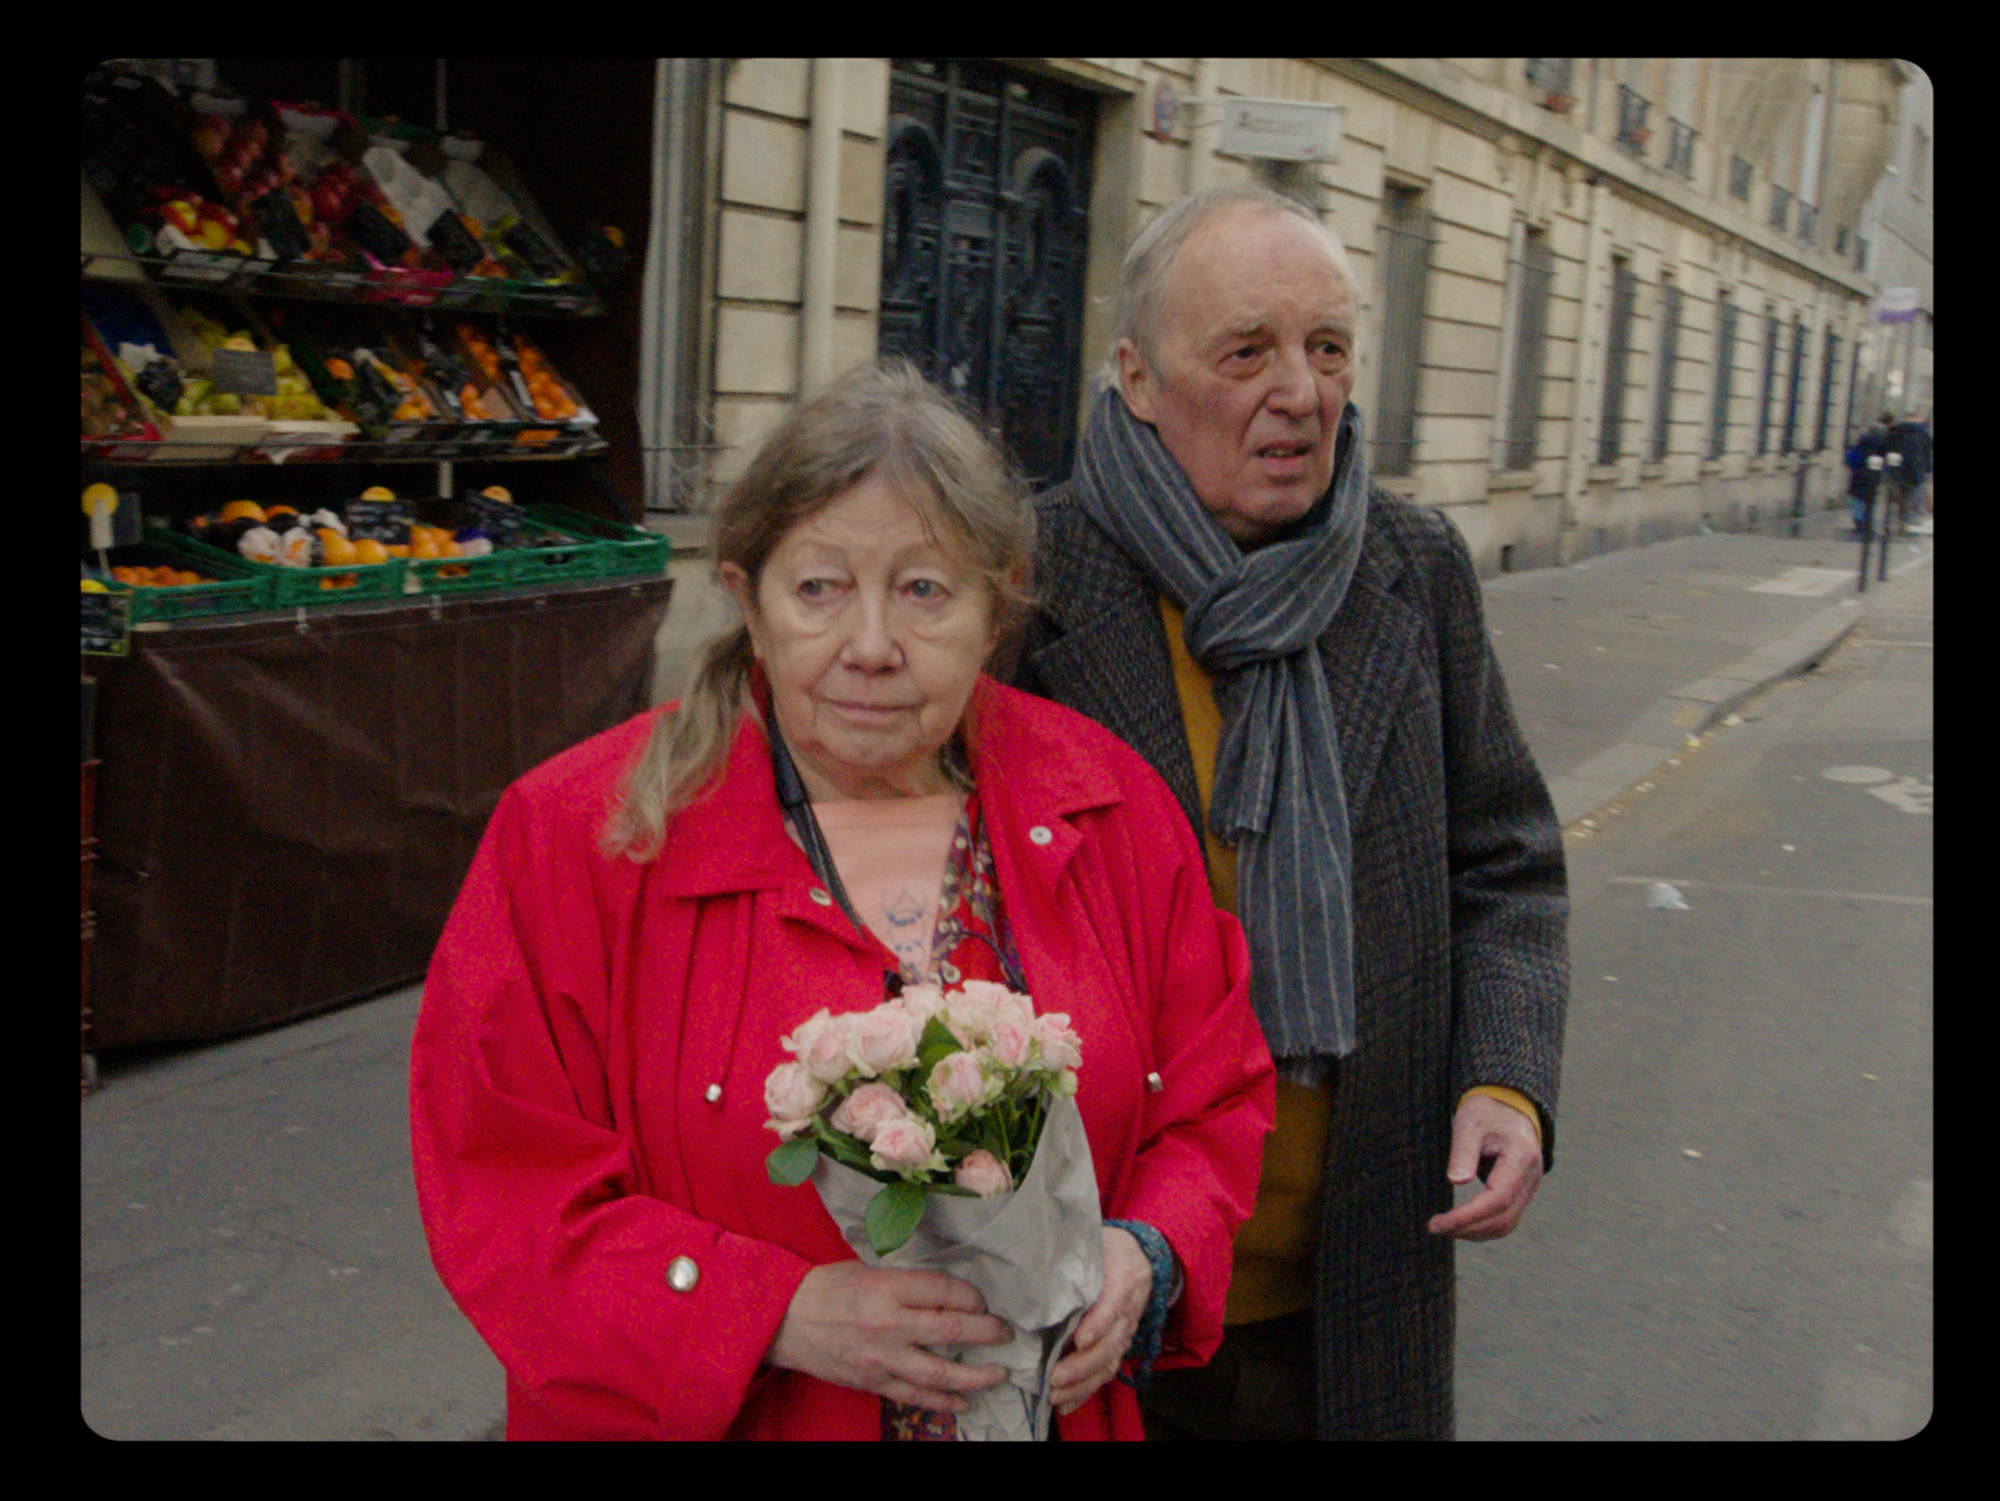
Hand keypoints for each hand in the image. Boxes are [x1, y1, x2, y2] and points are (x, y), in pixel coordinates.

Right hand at [766, 1263, 1011, 1412]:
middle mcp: (888, 1324)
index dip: (971, 1296)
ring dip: (975, 1376)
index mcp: (886, 1288)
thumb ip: (906, 1283)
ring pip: (939, 1372)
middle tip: (1005, 1333)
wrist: (784, 1320)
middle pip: (950, 1329)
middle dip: (986, 1332)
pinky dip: (942, 1401)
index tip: (982, 1301)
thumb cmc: (826, 1288)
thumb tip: (947, 1294)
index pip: (943, 1291)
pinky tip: (963, 1402)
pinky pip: (914, 1396)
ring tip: (998, 1375)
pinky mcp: (873, 1382)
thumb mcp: (867, 1271)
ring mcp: (881, 1358)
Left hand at [1049, 1226, 1152, 1414]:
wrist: (1141, 1256)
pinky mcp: (1119, 1345)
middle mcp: (1129, 1309)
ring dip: (1083, 1383)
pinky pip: (1107, 1372)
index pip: (1114, 1304)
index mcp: (1123, 1277)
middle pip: (1111, 1343)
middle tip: (1055, 1376)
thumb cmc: (1109, 1247)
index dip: (1099, 1323)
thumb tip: (1038, 1253)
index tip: (1079, 1339)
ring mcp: (1126, 1331)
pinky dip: (1087, 1391)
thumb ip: (1075, 1249)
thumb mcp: (1097, 1239)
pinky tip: (1065, 1405)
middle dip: (1083, 1364)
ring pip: (1110, 1363)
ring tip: (1056, 1396)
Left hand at [1427, 1093, 1544, 1240]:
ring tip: (1444, 1228)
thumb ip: (1463, 1152)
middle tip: (1434, 1227)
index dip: (1468, 1216)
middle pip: (1503, 1217)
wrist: (1509, 1106)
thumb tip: (1456, 1182)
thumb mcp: (1469, 1124)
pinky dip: (1484, 1226)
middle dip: (1468, 1228)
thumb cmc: (1486, 1112)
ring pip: (1507, 1223)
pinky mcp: (1521, 1192)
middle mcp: (1531, 1177)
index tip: (1439, 1223)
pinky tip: (1461, 1224)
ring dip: (1476, 1232)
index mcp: (1520, 1157)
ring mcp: (1529, 1187)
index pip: (1497, 1198)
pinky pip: (1506, 1218)